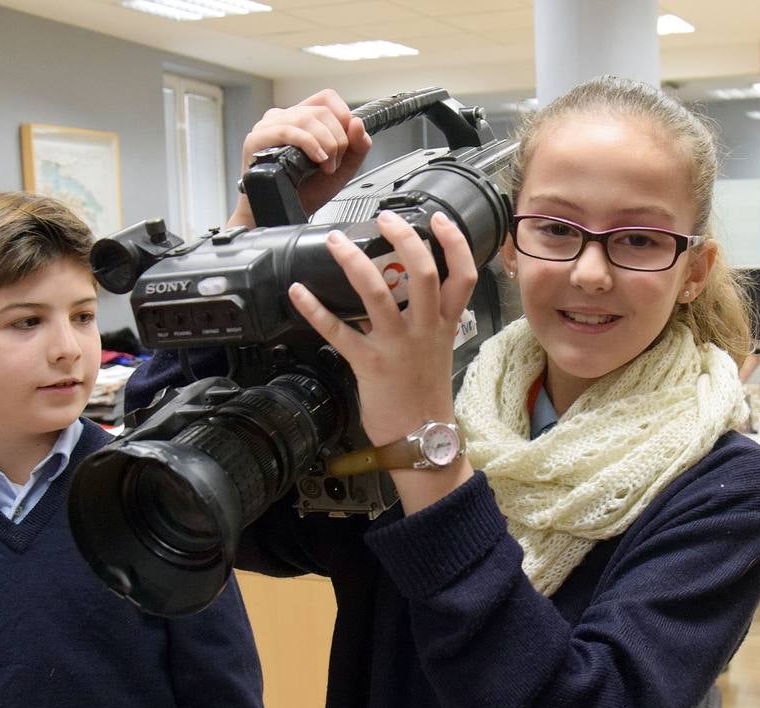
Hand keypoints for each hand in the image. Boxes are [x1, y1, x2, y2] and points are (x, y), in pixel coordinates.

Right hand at [227, 89, 371, 227]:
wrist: (283, 216)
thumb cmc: (304, 193)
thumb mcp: (341, 170)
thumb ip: (356, 147)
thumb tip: (357, 123)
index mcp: (301, 119)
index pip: (326, 98)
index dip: (343, 116)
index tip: (346, 143)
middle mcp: (283, 118)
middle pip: (321, 110)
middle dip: (337, 140)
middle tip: (334, 164)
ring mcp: (268, 127)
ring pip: (306, 118)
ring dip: (325, 144)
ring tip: (325, 167)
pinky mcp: (256, 140)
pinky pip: (287, 130)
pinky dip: (308, 144)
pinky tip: (316, 159)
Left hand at [287, 210, 476, 449]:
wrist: (420, 438)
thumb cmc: (424, 395)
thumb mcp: (434, 351)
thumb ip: (421, 320)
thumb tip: (394, 290)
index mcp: (444, 325)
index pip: (462, 275)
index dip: (453, 242)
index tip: (437, 217)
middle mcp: (424, 330)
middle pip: (423, 272)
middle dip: (403, 237)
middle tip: (383, 218)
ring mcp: (396, 345)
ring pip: (377, 293)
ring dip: (353, 262)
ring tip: (335, 241)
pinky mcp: (368, 363)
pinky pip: (338, 331)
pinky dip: (314, 309)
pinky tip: (298, 291)